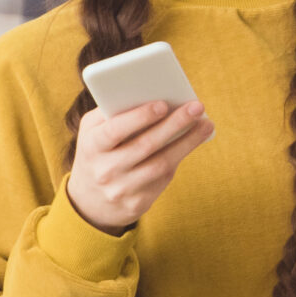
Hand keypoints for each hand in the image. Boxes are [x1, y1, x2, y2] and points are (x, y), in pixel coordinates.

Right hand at [67, 99, 212, 232]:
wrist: (89, 199)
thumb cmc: (99, 151)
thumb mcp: (94, 131)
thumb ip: (113, 112)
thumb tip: (151, 93)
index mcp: (91, 146)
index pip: (114, 130)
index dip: (139, 118)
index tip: (163, 104)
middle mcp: (104, 170)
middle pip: (145, 145)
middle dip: (174, 124)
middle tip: (198, 106)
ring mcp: (120, 189)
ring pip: (161, 164)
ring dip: (188, 142)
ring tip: (206, 123)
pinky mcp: (137, 203)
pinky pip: (164, 178)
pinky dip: (182, 156)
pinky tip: (196, 140)